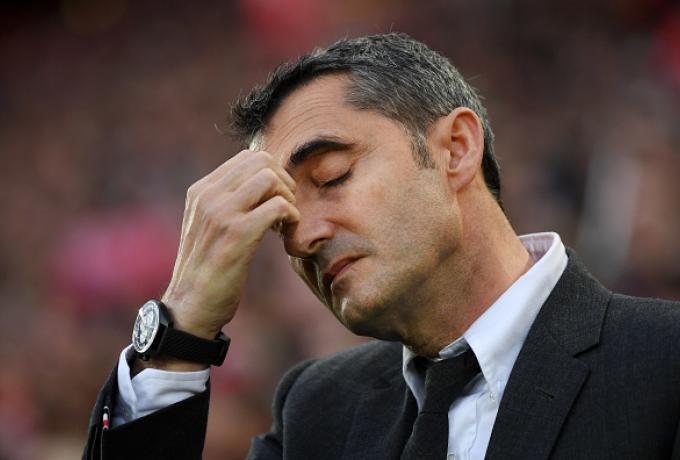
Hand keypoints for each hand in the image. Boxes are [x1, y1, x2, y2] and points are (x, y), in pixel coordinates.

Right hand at [161, 150, 297, 340]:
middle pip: (261, 161)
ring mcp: (222, 213)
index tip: (273, 200)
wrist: (191, 306)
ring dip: (287, 198)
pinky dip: (291, 216)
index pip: (247, 157)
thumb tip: (261, 181)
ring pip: (270, 178)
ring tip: (284, 221)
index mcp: (200, 191)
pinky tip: (285, 232)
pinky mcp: (238, 234)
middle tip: (285, 209)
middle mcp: (208, 196)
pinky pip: (278, 206)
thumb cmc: (206, 269)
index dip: (270, 174)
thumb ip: (225, 202)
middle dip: (282, 182)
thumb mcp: (207, 226)